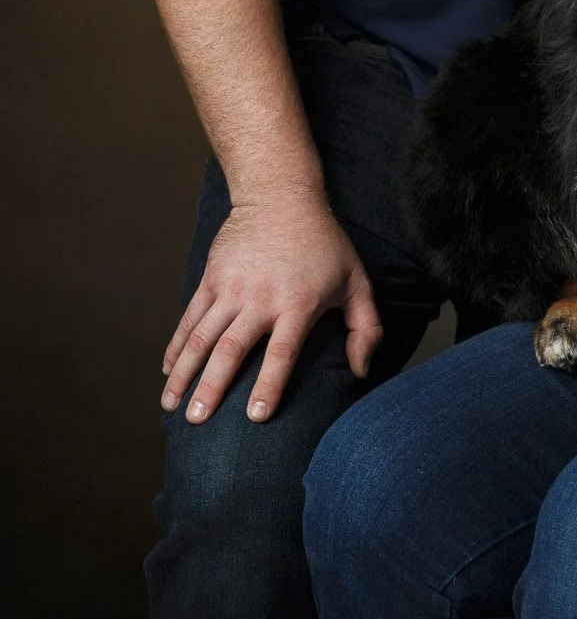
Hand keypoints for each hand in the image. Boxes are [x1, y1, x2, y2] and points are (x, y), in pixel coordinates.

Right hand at [160, 194, 382, 423]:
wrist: (281, 196)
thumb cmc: (325, 244)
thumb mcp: (357, 280)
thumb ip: (366, 327)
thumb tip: (361, 371)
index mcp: (298, 304)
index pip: (282, 353)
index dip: (268, 386)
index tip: (254, 418)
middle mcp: (260, 298)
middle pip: (231, 350)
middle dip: (211, 388)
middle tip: (196, 422)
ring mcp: (231, 287)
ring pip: (201, 337)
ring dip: (184, 373)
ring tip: (171, 406)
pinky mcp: (211, 277)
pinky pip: (190, 317)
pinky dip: (176, 346)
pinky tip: (168, 371)